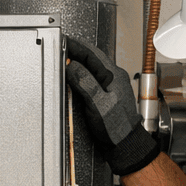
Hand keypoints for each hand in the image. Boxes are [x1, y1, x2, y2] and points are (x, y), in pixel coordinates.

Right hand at [65, 36, 161, 174]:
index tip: (63, 41)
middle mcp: (113, 77)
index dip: (76, 45)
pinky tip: (75, 76)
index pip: (92, 53)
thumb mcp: (99, 104)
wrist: (125, 144)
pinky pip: (92, 76)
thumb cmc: (116, 128)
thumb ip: (86, 83)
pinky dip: (81, 72)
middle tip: (60, 48)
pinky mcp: (106, 93)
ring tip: (65, 58)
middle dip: (76, 51)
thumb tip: (73, 66)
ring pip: (92, 66)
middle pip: (92, 58)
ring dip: (78, 61)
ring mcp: (111, 85)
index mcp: (113, 75)